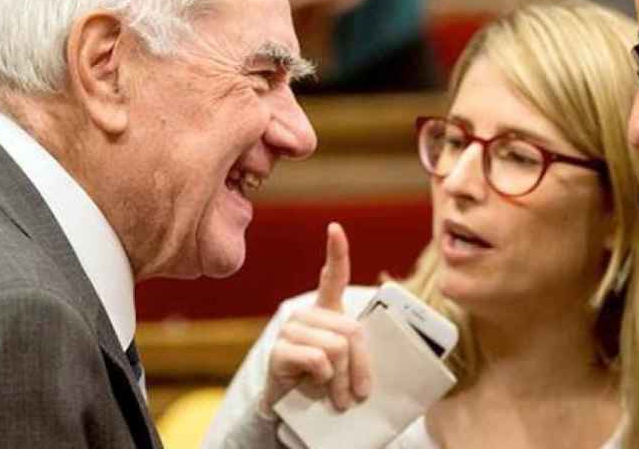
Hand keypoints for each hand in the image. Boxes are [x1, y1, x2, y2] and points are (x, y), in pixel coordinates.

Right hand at [260, 223, 371, 415]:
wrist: (292, 409)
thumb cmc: (324, 383)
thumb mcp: (347, 363)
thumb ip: (355, 348)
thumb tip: (359, 353)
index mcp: (325, 311)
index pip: (333, 276)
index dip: (336, 252)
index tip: (335, 228)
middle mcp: (305, 314)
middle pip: (350, 330)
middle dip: (361, 366)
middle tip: (359, 393)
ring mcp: (290, 330)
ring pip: (336, 347)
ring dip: (343, 380)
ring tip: (339, 397)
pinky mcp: (278, 350)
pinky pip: (318, 359)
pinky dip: (324, 379)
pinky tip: (315, 385)